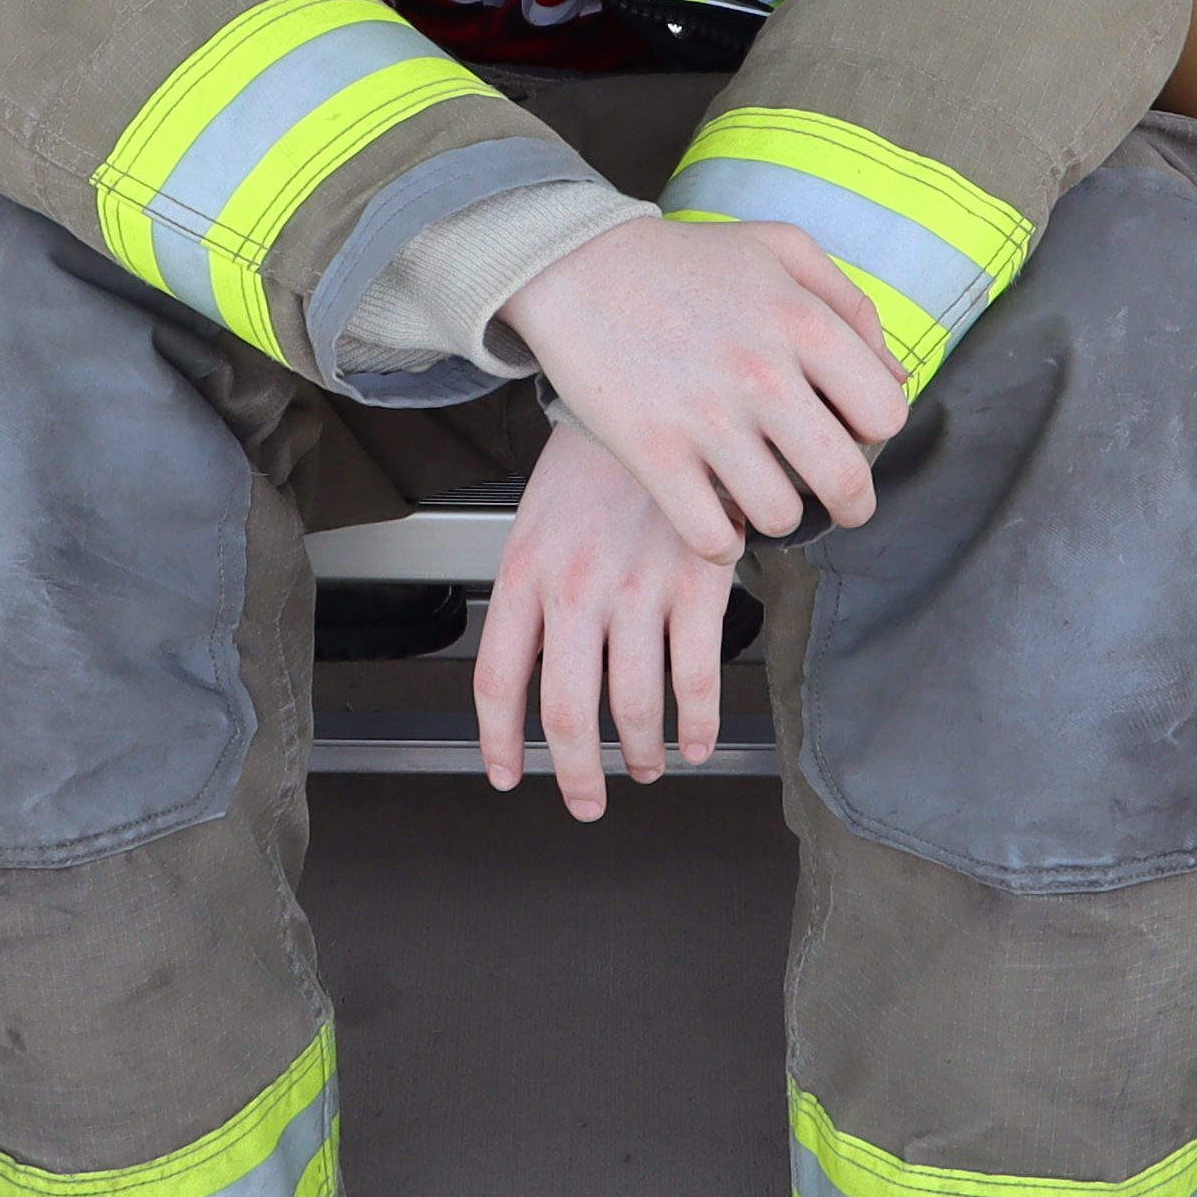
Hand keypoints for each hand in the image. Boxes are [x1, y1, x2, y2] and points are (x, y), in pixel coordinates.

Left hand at [471, 426, 746, 817]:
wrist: (657, 394)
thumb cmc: (593, 464)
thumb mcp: (535, 523)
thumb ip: (528, 597)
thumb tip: (528, 674)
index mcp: (524, 573)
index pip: (499, 681)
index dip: (499, 742)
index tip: (508, 775)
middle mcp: (576, 588)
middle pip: (569, 713)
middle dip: (576, 774)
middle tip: (585, 801)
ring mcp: (638, 589)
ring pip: (635, 705)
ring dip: (641, 752)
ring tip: (645, 766)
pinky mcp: (698, 583)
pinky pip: (697, 677)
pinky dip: (697, 724)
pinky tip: (695, 740)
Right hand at [497, 212, 910, 554]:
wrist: (574, 264)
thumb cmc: (683, 258)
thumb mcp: (781, 247)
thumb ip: (850, 304)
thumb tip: (897, 377)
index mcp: (803, 322)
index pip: (886, 414)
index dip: (874, 433)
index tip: (849, 434)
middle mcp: (764, 375)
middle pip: (845, 480)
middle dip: (850, 502)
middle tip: (834, 501)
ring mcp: (706, 419)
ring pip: (781, 515)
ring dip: (777, 515)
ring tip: (759, 493)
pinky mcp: (652, 454)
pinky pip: (712, 536)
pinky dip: (722, 541)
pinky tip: (715, 516)